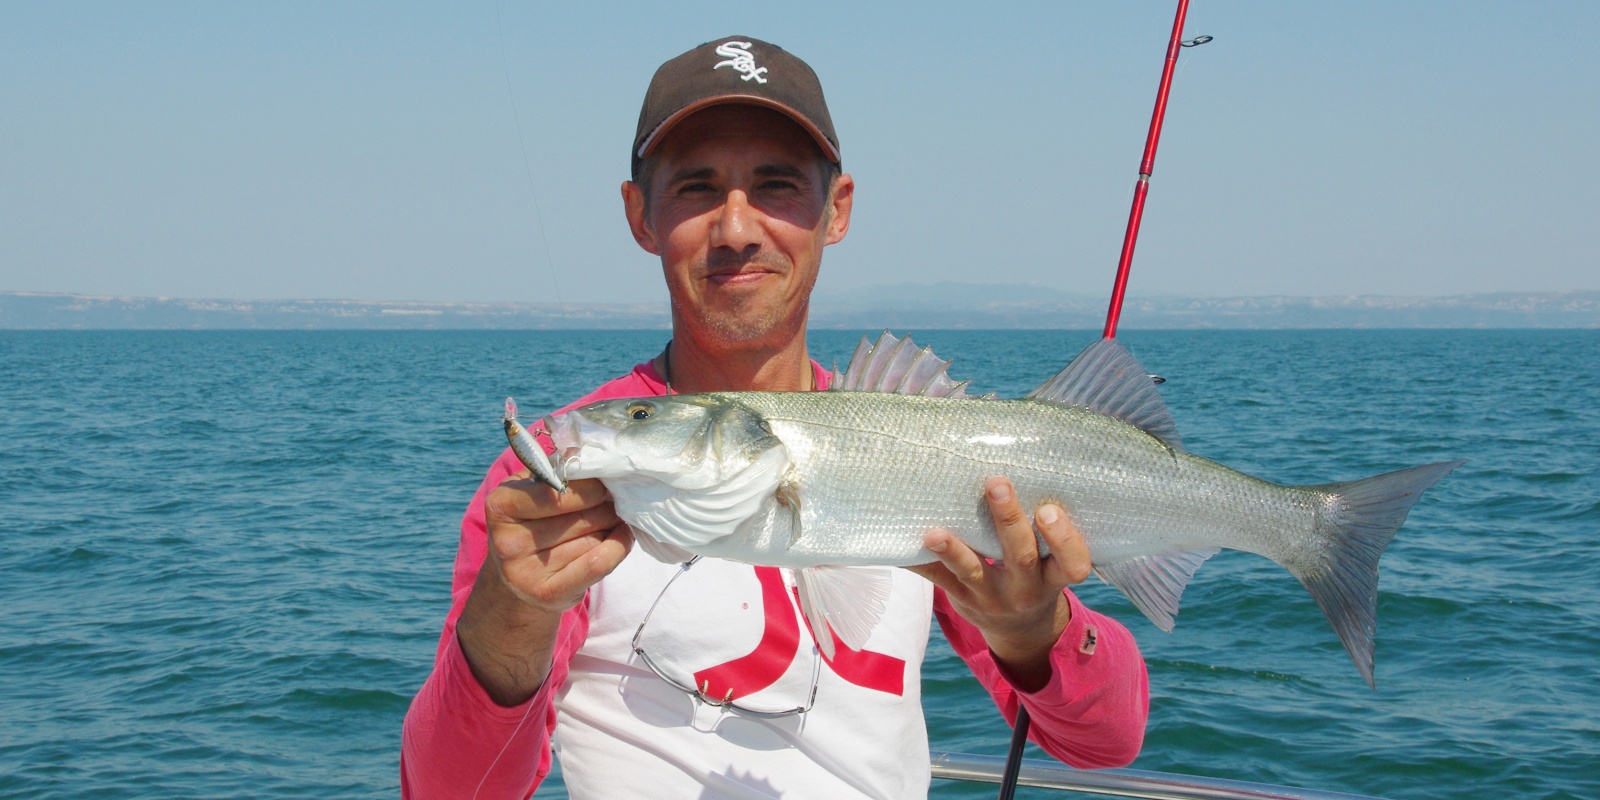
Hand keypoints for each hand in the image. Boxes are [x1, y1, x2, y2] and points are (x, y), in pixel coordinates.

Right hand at [457, 475, 632, 704]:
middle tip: (614, 502)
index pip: (557, 491)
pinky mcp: (548, 594)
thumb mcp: (532, 490)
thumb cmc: (532, 523)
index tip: (603, 485)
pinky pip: (597, 563)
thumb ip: (556, 471)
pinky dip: (619, 547)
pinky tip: (623, 537)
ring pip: (593, 538)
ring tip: (612, 520)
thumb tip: (588, 454)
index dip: (589, 487)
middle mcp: (507, 541)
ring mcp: (525, 572)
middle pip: (580, 516)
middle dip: (605, 506)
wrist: (518, 580)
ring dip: (611, 526)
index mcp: (500, 505)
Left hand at [908, 476, 1091, 691]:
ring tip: (935, 532)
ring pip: (972, 572)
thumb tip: (1017, 462)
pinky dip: (918, 560)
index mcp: (1054, 577)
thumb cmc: (1037, 576)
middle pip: (1020, 556)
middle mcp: (1025, 589)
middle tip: (997, 483)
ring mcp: (990, 596)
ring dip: (953, 551)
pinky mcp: (961, 598)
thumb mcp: (1051, 563)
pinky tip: (899, 545)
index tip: (1049, 510)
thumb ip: (1043, 530)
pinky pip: (938, 579)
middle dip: (1008, 520)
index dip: (1063, 539)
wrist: (1020, 631)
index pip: (1072, 563)